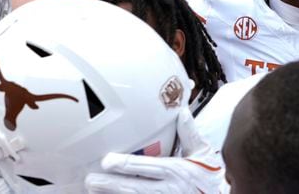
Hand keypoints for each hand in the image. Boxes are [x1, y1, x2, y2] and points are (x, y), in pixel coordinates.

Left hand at [85, 108, 223, 193]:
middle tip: (91, 180)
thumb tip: (182, 112)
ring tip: (92, 191)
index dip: (125, 165)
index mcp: (175, 172)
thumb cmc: (208, 178)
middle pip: (134, 189)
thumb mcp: (203, 154)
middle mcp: (167, 191)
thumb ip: (190, 134)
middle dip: (110, 185)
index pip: (146, 167)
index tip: (106, 161)